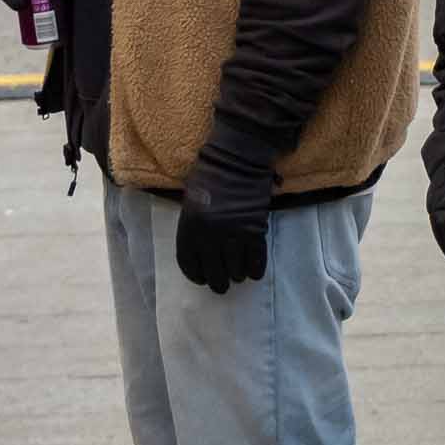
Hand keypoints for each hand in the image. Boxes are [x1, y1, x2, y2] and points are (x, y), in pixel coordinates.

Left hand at [177, 143, 275, 292]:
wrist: (237, 159)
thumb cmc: (210, 176)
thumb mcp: (191, 202)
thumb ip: (193, 227)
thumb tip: (201, 251)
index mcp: (189, 226)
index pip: (189, 262)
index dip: (196, 275)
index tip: (202, 279)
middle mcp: (209, 234)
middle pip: (213, 271)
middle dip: (218, 282)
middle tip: (222, 285)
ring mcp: (233, 233)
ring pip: (235, 269)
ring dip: (237, 276)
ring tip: (238, 276)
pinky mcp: (255, 230)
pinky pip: (255, 259)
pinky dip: (255, 269)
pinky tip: (253, 272)